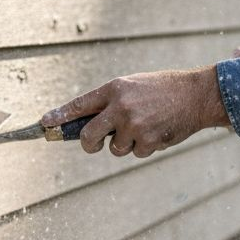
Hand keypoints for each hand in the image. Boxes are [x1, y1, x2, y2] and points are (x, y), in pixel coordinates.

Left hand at [41, 66, 229, 156]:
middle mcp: (120, 107)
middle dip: (89, 144)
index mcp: (114, 89)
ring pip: (115, 148)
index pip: (79, 105)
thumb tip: (88, 125)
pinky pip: (136, 153)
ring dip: (125, 144)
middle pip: (88, 136)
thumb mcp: (133, 86)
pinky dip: (144, 147)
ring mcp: (134, 126)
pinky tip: (157, 132)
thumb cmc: (162, 90)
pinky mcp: (148, 141)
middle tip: (94, 144)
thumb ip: (111, 102)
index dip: (60, 117)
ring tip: (144, 127)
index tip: (44, 124)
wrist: (195, 95)